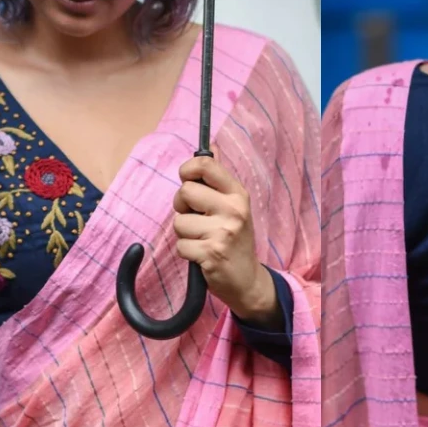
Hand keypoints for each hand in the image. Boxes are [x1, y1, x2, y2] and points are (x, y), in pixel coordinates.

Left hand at [172, 151, 280, 326]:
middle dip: (182, 207)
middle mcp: (233, 210)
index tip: (188, 181)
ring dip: (184, 234)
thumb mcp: (234, 206)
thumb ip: (218, 179)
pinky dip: (186, 253)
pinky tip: (202, 255)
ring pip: (179, 222)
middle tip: (197, 219)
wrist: (248, 280)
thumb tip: (209, 146)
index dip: (188, 170)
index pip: (205, 165)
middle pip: (185, 191)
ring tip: (202, 240)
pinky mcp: (211, 253)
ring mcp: (223, 232)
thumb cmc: (235, 240)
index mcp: (237, 195)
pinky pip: (180, 246)